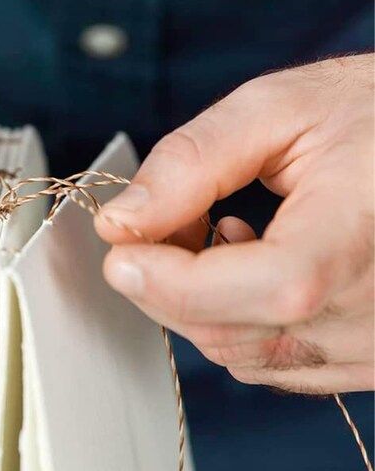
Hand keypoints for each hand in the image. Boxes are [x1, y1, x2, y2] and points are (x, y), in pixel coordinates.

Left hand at [95, 55, 373, 393]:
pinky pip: (269, 361)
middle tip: (165, 218)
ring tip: (227, 227)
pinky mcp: (367, 360)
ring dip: (199, 299)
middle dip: (165, 282)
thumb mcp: (280, 109)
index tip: (119, 248)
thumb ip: (192, 162)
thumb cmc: (372, 115)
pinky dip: (233, 318)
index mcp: (364, 238)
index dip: (173, 279)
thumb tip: (120, 223)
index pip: (263, 288)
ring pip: (239, 353)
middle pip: (232, 331)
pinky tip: (256, 261)